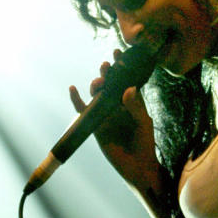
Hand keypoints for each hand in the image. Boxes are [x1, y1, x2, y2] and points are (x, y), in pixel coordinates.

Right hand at [69, 49, 159, 191]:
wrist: (136, 166)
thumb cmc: (144, 142)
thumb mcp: (143, 123)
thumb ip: (135, 107)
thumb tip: (128, 88)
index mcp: (132, 101)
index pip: (126, 79)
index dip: (122, 65)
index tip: (119, 52)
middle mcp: (117, 104)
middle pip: (110, 83)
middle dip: (108, 73)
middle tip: (107, 66)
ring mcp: (105, 113)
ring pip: (97, 93)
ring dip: (96, 84)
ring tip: (98, 81)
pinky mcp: (95, 125)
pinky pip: (83, 110)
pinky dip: (77, 100)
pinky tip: (73, 89)